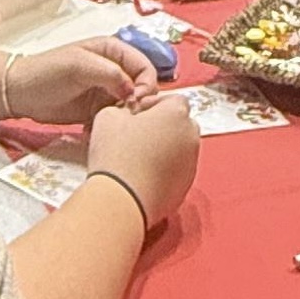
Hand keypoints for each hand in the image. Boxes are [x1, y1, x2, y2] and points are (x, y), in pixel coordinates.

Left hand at [0, 38, 159, 124]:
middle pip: (142, 86)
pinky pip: (118, 117)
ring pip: (133, 104)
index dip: (146, 83)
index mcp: (113, 50)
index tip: (137, 100)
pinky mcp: (99, 109)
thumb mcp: (79, 66)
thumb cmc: (46, 72)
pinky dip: (117, 124)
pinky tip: (106, 128)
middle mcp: (114, 69)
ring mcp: (107, 90)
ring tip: (116, 122)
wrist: (19, 94)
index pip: (144, 65)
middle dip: (141, 101)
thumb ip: (110, 73)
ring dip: (130, 115)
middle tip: (129, 114)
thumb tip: (133, 90)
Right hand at [85, 96, 199, 229]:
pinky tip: (142, 174)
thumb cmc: (116, 155)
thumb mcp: (108, 117)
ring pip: (180, 148)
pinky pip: (177, 171)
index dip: (154, 103)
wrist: (122, 199)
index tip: (138, 112)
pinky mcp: (185, 186)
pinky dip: (164, 170)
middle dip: (162, 125)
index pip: (173, 99)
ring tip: (137, 156)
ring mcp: (191, 163)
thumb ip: (122, 108)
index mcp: (176, 114)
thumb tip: (125, 114)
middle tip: (138, 133)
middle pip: (180, 123)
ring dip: (164, 148)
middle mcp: (190, 137)